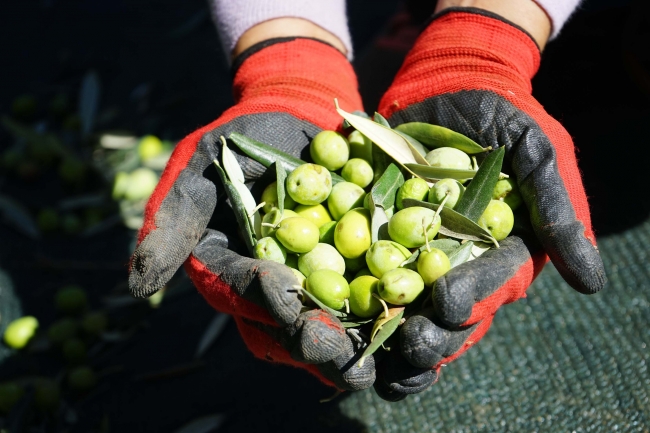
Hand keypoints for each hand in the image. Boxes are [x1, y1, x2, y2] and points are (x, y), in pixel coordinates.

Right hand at [128, 37, 374, 390]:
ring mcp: (317, 277)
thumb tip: (136, 286)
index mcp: (234, 270)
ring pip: (335, 320)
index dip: (265, 300)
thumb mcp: (198, 169)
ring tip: (380, 358)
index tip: (287, 302)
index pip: (247, 293)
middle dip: (315, 340)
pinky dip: (390, 305)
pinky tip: (413, 316)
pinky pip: (372, 289)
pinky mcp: (356, 263)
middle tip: (340, 356)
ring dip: (357, 341)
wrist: (295, 113)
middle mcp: (275, 284)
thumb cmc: (239, 137)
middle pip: (292, 324)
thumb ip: (171, 221)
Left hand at [372, 7, 605, 398]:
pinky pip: (361, 269)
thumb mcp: (537, 152)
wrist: (448, 83)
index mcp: (496, 252)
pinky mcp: (376, 234)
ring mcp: (412, 251)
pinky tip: (330, 315)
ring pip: (402, 306)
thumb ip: (558, 210)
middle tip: (408, 346)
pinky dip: (346, 292)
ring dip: (386, 336)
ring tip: (371, 361)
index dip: (471, 299)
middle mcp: (455, 262)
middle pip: (443, 312)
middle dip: (428, 334)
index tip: (450, 307)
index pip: (488, 285)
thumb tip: (592, 282)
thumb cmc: (501, 115)